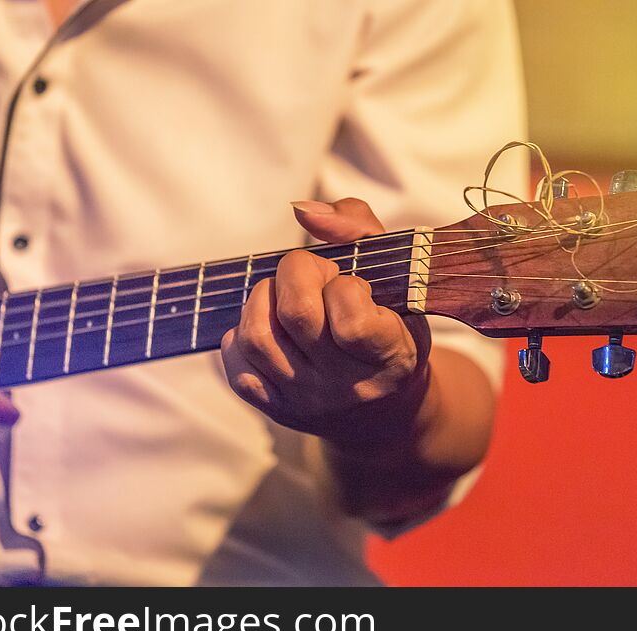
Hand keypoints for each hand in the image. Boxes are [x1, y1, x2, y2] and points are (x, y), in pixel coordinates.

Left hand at [220, 198, 431, 453]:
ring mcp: (307, 400)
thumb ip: (359, 229)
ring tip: (285, 298)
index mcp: (390, 354)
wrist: (384, 413)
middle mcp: (347, 385)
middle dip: (296, 273)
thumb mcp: (400, 277)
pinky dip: (241, 337)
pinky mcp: (276, 410)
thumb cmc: (393, 328)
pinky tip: (270, 330)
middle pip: (295, 314)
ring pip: (256, 336)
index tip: (355, 286)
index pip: (352, 319)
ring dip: (263, 299)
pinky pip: (236, 367)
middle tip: (312, 276)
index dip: (345, 286)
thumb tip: (302, 210)